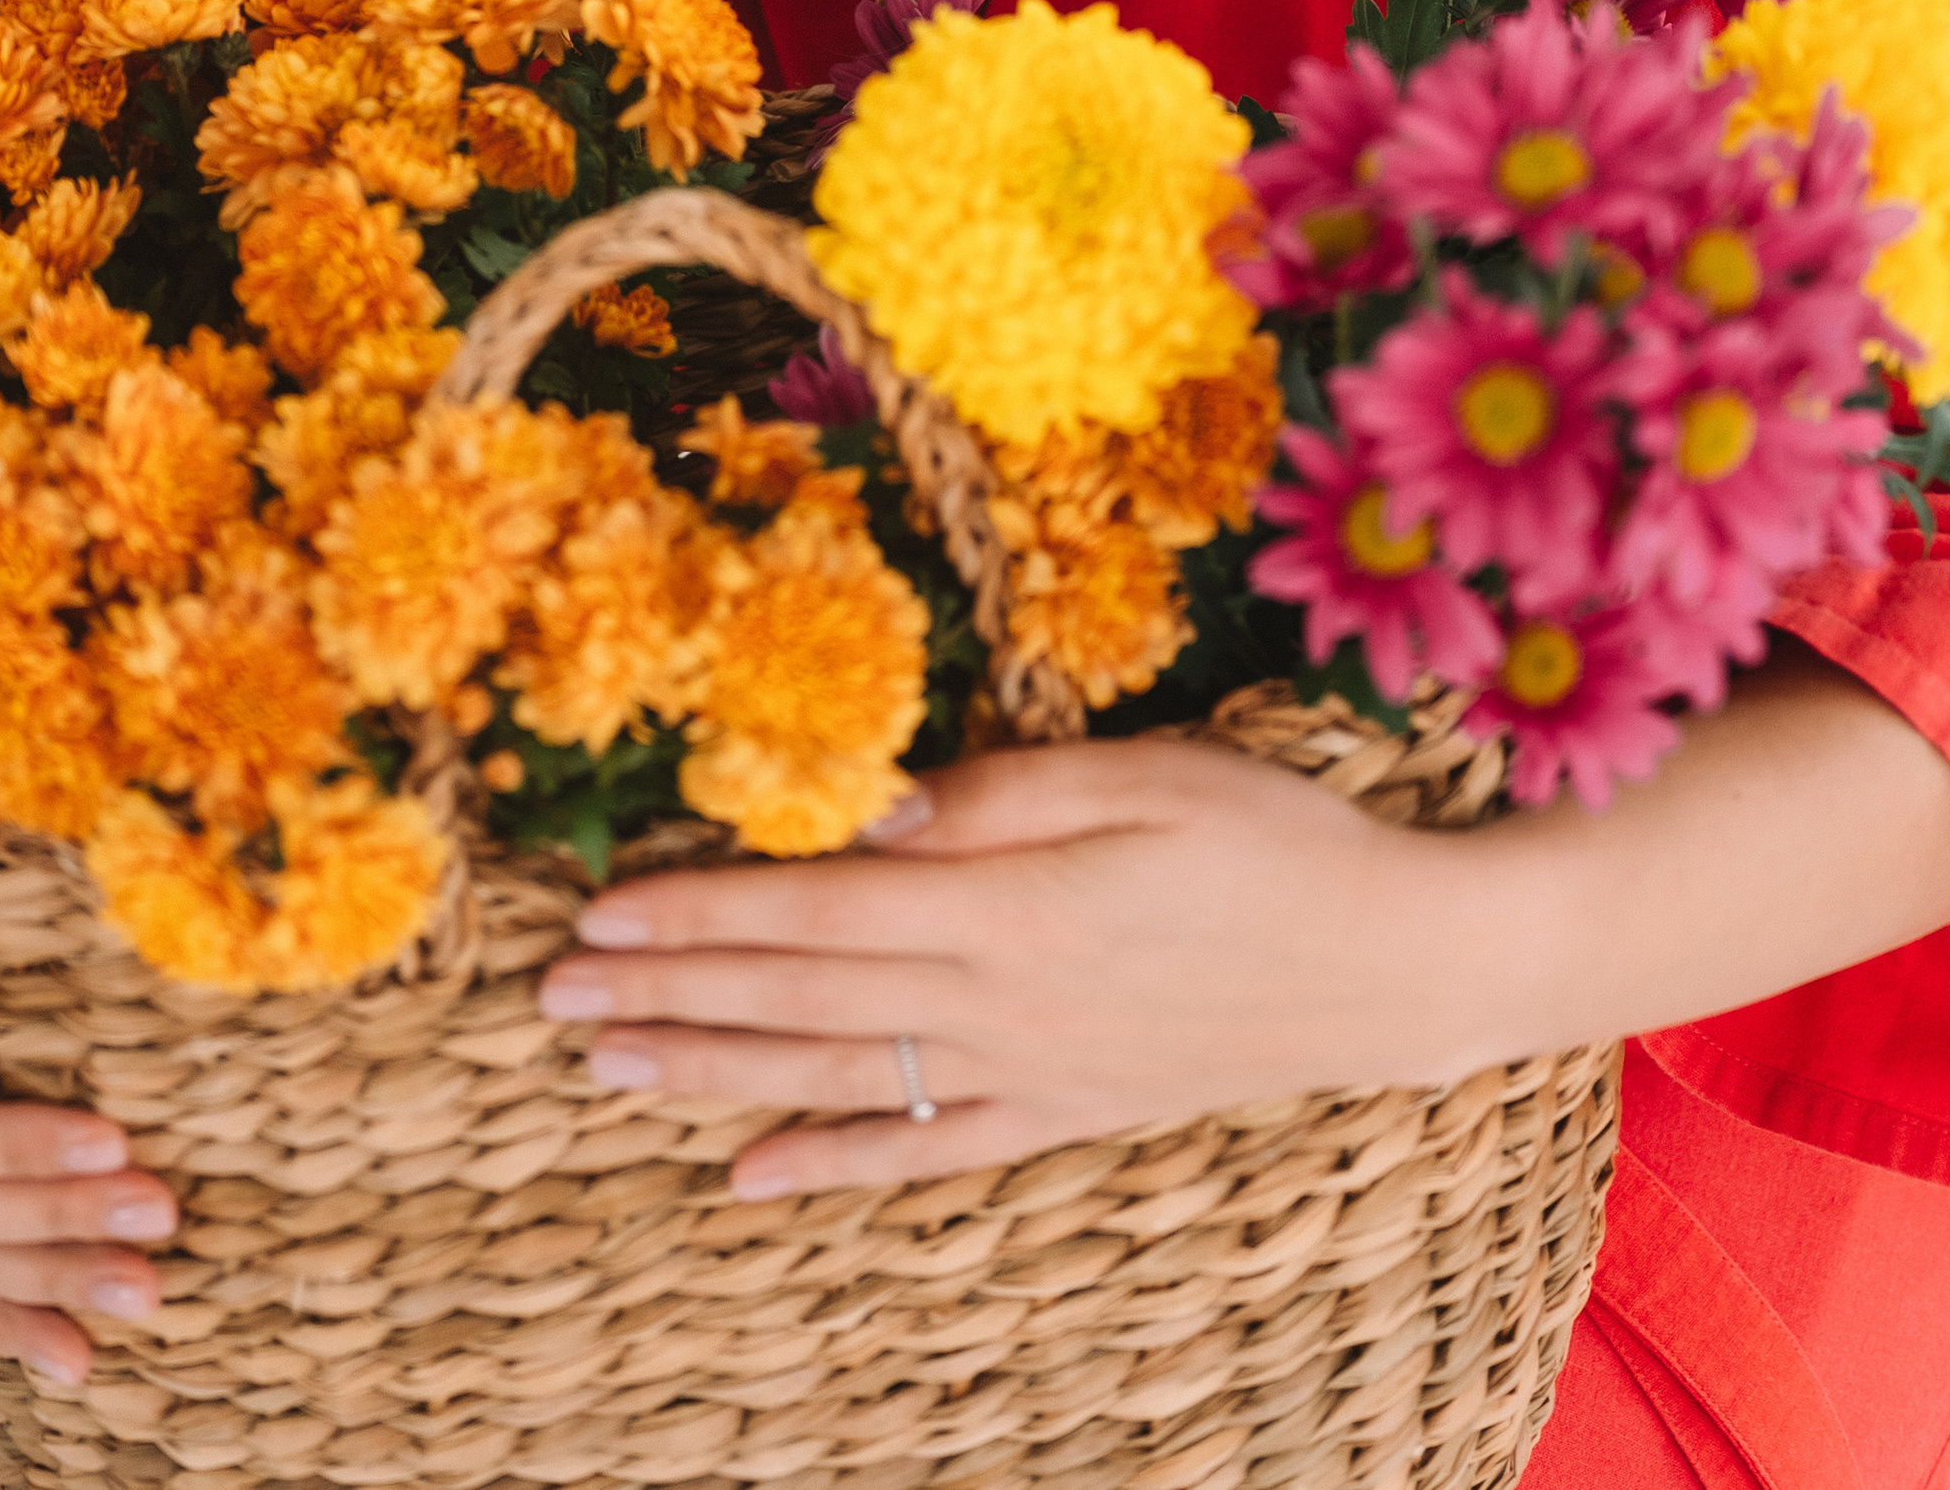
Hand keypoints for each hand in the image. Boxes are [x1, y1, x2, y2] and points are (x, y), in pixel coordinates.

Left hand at [536, 738, 1468, 1199]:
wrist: (1396, 963)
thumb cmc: (1274, 837)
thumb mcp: (1145, 774)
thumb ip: (1004, 792)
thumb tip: (875, 808)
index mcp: (1010, 905)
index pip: (815, 912)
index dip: (701, 912)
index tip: (601, 911)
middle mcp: (999, 1004)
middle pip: (801, 1000)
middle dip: (670, 996)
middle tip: (553, 1000)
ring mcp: (1029, 1071)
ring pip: (838, 1077)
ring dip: (715, 1073)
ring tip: (607, 1070)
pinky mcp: (1064, 1110)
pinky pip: (926, 1150)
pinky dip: (831, 1163)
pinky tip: (750, 1175)